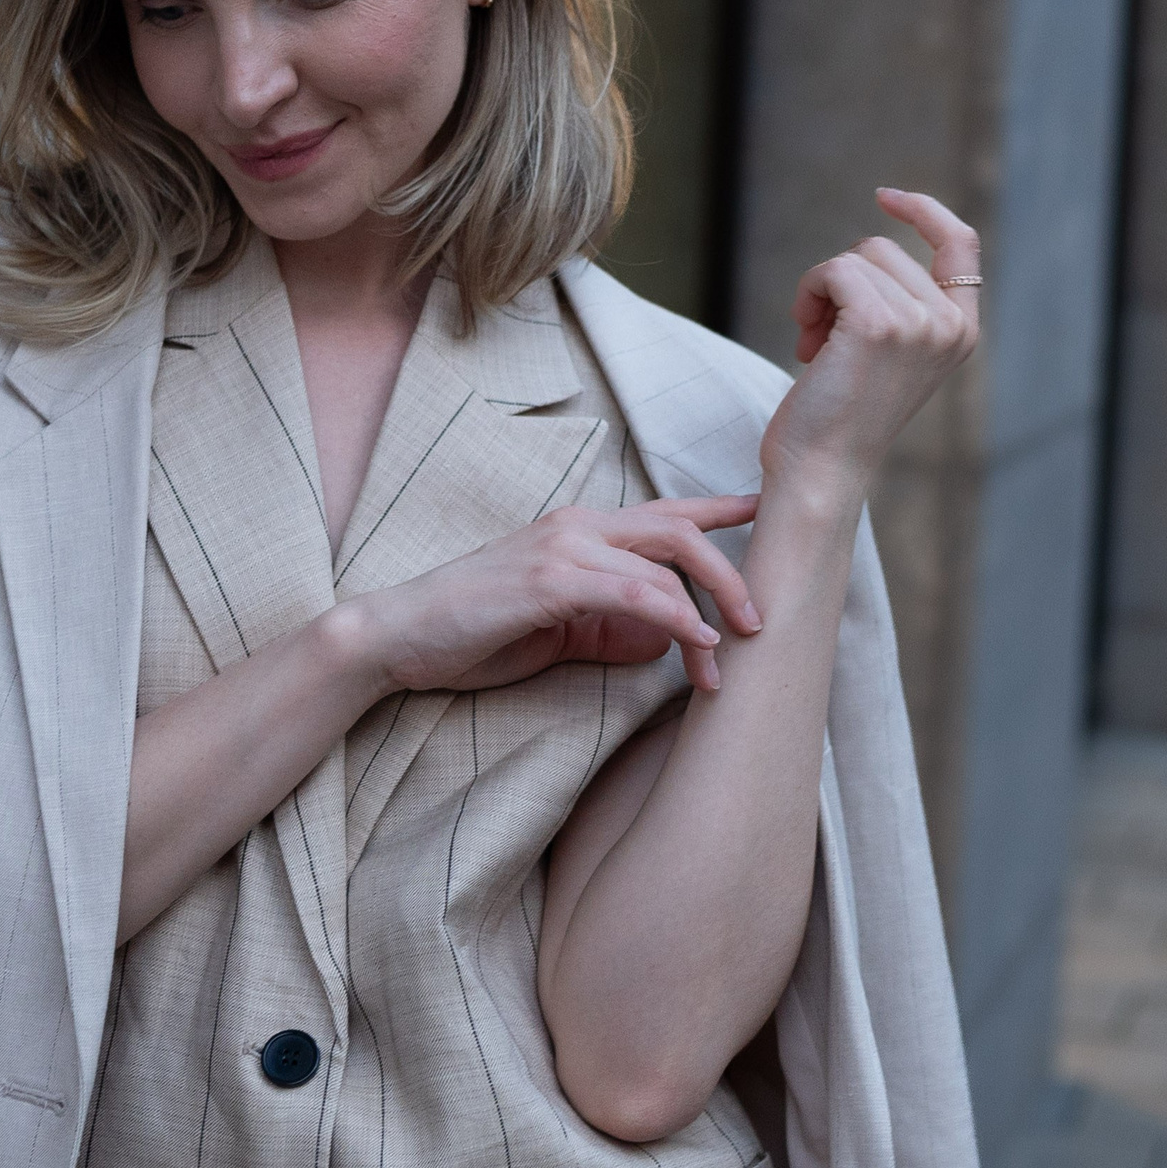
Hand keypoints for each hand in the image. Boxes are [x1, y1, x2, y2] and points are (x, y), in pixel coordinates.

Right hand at [347, 496, 762, 697]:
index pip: (665, 512)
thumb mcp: (558, 629)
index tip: (768, 513)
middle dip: (730, 572)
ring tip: (727, 657)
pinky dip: (673, 618)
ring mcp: (563, 547)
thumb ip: (611, 627)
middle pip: (679, 529)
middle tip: (759, 621)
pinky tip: (695, 646)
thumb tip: (664, 639)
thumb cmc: (474, 632)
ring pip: (663, 562)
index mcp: (581, 530)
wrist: (398, 638)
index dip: (722, 510)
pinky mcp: (550, 579)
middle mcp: (578, 525)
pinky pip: (633, 592)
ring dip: (707, 611)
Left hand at [763, 188, 980, 500]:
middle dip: (842, 282)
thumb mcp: (889, 355)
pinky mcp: (879, 323)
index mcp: (962, 331)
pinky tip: (805, 341)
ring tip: (816, 345)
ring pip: (855, 257)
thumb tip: (868, 251)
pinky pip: (832, 271)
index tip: (884, 196)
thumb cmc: (841, 417)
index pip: (961, 243)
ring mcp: (919, 322)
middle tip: (825, 338)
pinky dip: (807, 295)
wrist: (822, 471)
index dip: (924, 211)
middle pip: (883, 249)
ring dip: (819, 292)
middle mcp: (950, 325)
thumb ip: (899, 307)